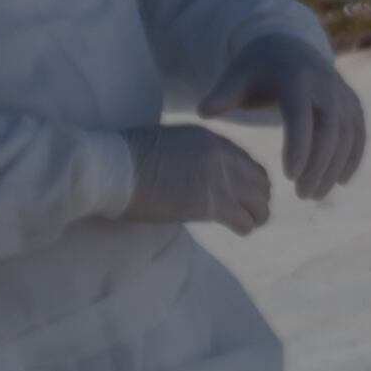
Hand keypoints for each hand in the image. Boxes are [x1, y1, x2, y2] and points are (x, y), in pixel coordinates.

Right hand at [120, 121, 274, 235]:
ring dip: (256, 215)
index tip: (244, 191)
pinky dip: (246, 227)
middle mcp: (222, 155)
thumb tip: (191, 171)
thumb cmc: (124, 158)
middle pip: (259, 179)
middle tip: (252, 210)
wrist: (111, 168)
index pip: (245, 160)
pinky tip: (241, 231)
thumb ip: (189, 153)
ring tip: (251, 223)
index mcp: (209, 138)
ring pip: (259, 202)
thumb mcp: (167, 143)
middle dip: (258, 196)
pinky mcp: (213, 204)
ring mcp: (221, 179)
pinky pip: (244, 220)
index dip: (248, 178)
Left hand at [201, 43, 367, 198]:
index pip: (301, 116)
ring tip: (314, 194)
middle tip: (302, 195)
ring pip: (348, 136)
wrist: (288, 47)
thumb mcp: (236, 77)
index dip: (298, 147)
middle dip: (319, 166)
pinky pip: (358, 134)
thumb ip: (221, 95)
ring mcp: (343, 94)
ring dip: (335, 168)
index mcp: (296, 79)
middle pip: (330, 130)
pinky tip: (341, 181)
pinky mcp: (352, 103)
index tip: (289, 177)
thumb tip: (203, 112)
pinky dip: (353, 158)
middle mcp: (326, 85)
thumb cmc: (256, 69)